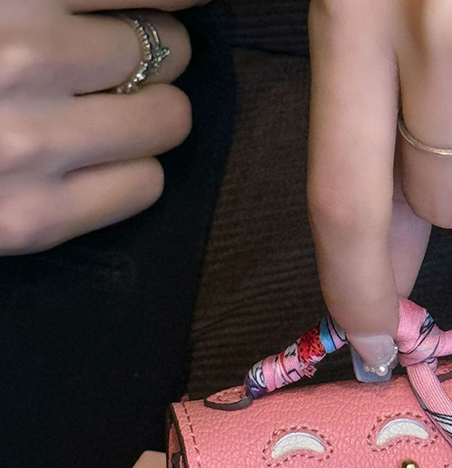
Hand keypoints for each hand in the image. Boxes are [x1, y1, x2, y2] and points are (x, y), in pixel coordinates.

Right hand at [0, 0, 204, 254]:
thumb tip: (130, 1)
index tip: (189, 1)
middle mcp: (21, 60)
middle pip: (169, 49)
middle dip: (155, 50)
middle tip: (119, 58)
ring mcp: (30, 147)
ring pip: (171, 120)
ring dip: (156, 110)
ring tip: (114, 108)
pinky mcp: (35, 220)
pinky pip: (147, 185)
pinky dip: (137, 169)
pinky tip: (99, 158)